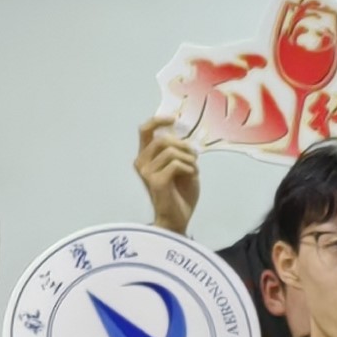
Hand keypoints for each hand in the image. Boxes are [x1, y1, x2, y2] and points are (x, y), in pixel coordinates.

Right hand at [132, 114, 198, 233]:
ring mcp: (146, 172)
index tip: (174, 119)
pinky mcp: (155, 181)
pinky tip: (191, 177)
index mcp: (146, 156)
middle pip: (163, 140)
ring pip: (172, 151)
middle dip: (185, 146)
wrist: (178, 217)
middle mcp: (141, 162)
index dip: (158, 121)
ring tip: (193, 170)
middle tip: (194, 158)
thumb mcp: (182, 167)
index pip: (145, 130)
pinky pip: (176, 164)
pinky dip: (189, 168)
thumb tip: (186, 137)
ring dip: (190, 159)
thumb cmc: (181, 193)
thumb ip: (179, 152)